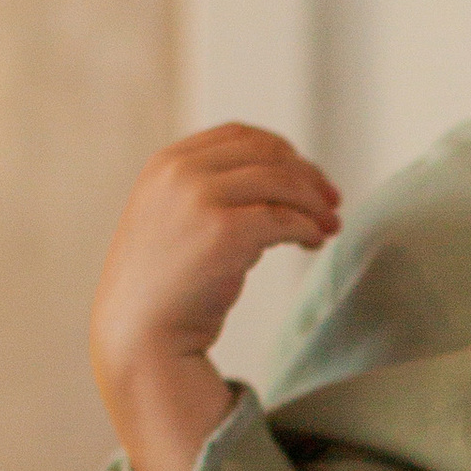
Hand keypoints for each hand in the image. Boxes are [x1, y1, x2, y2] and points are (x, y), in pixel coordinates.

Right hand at [91, 124, 340, 470]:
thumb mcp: (173, 218)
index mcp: (167, 164)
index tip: (307, 174)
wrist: (139, 334)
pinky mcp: (224, 232)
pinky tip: (313, 242)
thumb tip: (279, 183)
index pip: (240, 135)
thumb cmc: (162, 286)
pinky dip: (308, 228)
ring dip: (314, 202)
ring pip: (282, 182)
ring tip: (329, 225)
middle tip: (331, 201)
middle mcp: (181, 173)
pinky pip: (285, 220)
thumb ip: (208, 192)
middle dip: (308, 174)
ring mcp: (201, 199)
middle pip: (268, 154)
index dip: (283, 151)